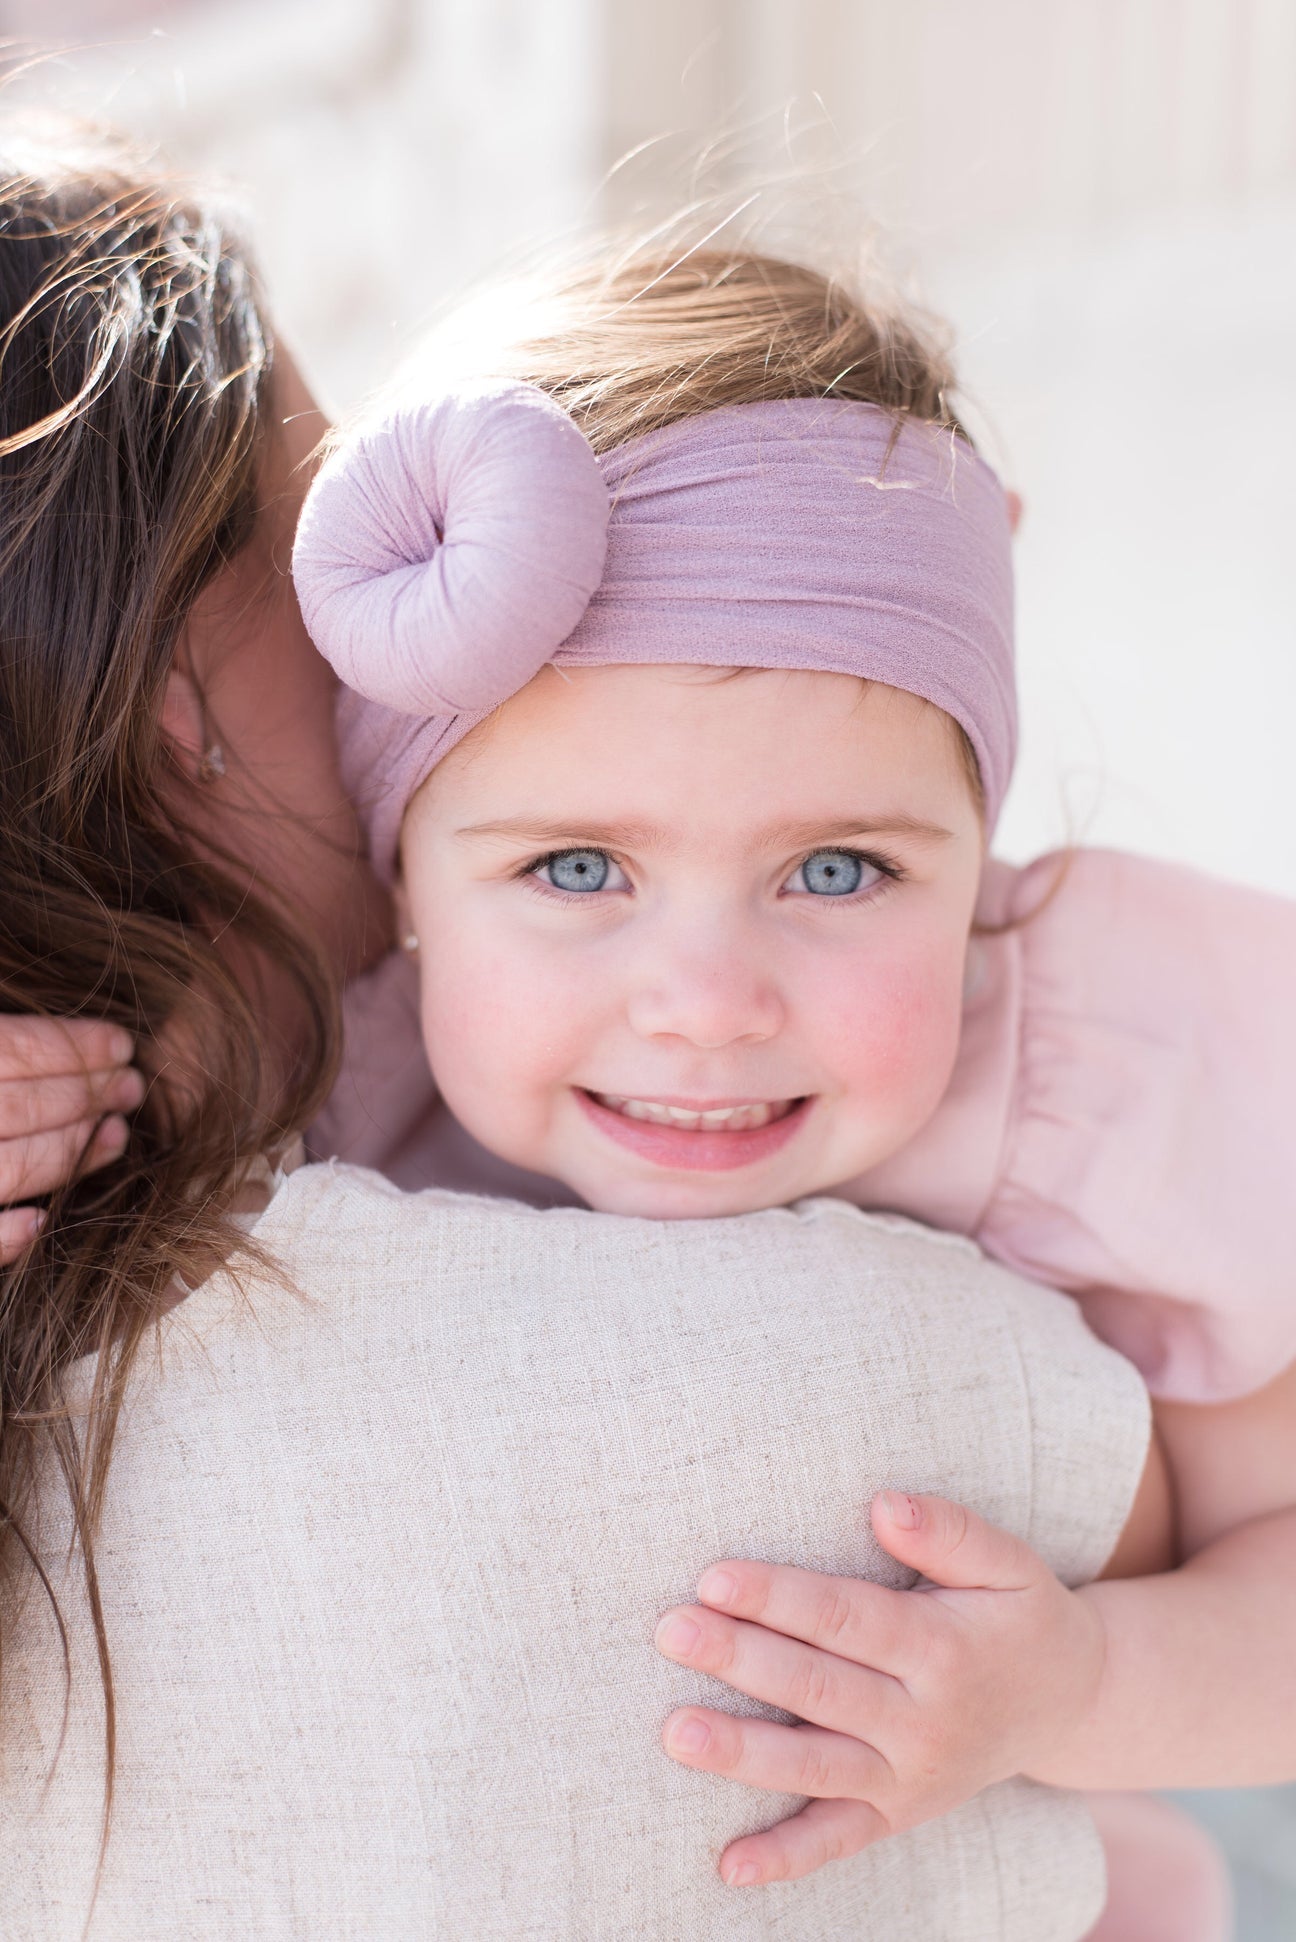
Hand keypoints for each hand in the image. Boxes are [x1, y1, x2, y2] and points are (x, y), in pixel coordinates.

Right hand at [0, 1016, 142, 1262]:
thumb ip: (11, 1039)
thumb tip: (74, 1034)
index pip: (13, 1049)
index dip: (71, 1046)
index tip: (122, 1045)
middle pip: (16, 1108)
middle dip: (83, 1095)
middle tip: (130, 1089)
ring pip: (6, 1169)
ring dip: (68, 1153)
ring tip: (115, 1136)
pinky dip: (5, 1236)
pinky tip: (41, 1221)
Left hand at [654, 1491, 1105, 1885]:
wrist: (1070, 1704)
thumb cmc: (1022, 1615)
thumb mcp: (1009, 1564)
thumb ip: (951, 1531)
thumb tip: (884, 1506)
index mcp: (945, 1651)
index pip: (847, 1620)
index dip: (780, 1597)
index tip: (714, 1577)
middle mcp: (925, 1723)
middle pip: (819, 1689)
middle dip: (741, 1659)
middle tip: (671, 1631)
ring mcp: (909, 1779)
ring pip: (814, 1768)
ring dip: (742, 1753)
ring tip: (675, 1732)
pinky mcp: (897, 1816)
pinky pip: (837, 1842)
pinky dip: (784, 1858)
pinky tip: (727, 1866)